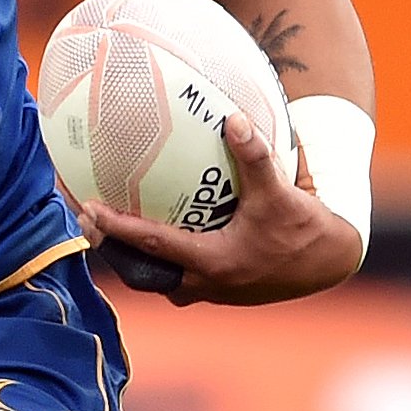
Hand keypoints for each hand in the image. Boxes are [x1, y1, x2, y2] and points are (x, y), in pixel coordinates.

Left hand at [74, 112, 364, 306]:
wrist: (325, 264)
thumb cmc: (302, 228)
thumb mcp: (280, 192)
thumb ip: (256, 155)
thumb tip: (233, 118)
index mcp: (211, 263)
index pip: (150, 244)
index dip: (116, 227)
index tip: (88, 209)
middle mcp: (201, 284)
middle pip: (139, 271)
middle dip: (110, 249)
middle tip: (84, 222)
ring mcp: (206, 292)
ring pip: (153, 279)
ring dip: (129, 257)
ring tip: (103, 229)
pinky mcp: (213, 291)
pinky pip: (171, 276)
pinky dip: (153, 259)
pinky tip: (145, 233)